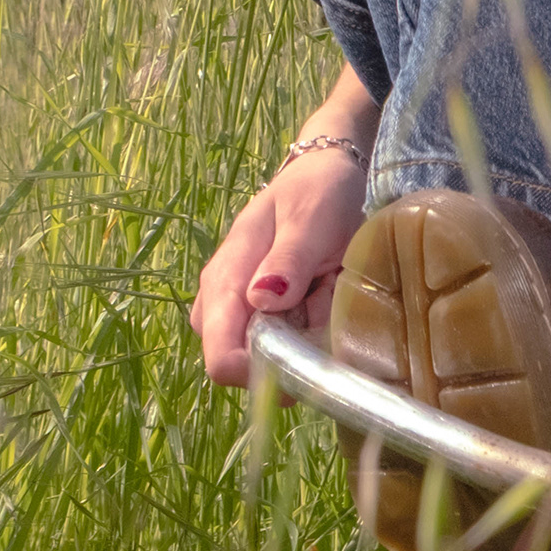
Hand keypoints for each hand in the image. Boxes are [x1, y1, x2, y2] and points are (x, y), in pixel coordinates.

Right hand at [193, 145, 368, 385]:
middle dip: (296, 351)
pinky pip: (298, 343)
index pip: (221, 356)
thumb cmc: (316, 193)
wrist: (327, 176)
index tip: (303, 358)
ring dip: (313, 336)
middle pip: (250, 366)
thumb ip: (288, 260)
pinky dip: (321, 327)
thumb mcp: (309, 219)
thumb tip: (262, 301)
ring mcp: (250, 313)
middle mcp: (229, 305)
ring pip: (280, 357)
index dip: (257, 374)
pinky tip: (329, 291)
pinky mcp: (273, 317)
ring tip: (329, 285)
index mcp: (225, 281)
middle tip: (325, 299)